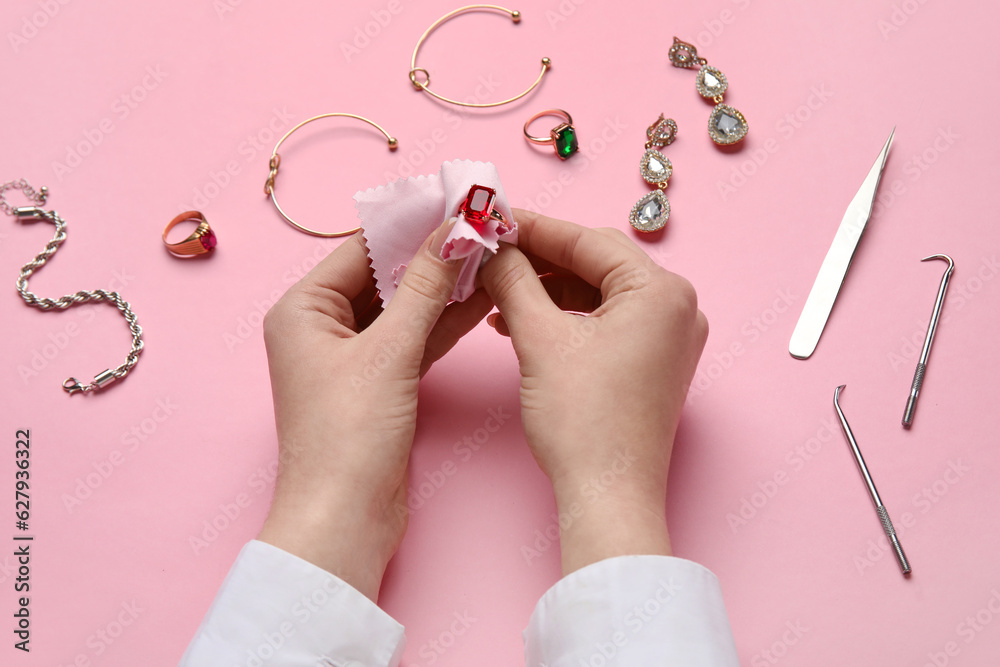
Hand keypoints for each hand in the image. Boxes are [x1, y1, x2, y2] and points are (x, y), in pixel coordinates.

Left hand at [257, 223, 491, 599]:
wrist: (345, 520)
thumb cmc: (345, 439)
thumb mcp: (390, 352)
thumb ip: (426, 287)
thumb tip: (454, 230)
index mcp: (302, 310)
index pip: (362, 247)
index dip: (411, 222)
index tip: (454, 198)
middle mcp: (321, 328)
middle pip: (385, 274)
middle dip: (432, 253)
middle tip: (480, 224)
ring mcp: (352, 357)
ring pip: (404, 307)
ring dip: (444, 285)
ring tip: (491, 253)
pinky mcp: (379, 383)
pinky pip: (414, 338)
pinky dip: (444, 321)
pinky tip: (480, 297)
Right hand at [479, 210, 707, 573]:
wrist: (608, 497)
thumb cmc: (585, 424)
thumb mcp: (540, 339)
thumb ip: (514, 282)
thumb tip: (494, 249)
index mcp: (661, 292)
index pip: (589, 241)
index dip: (534, 229)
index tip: (494, 219)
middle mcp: (675, 309)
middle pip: (596, 264)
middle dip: (539, 261)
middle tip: (492, 255)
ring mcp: (667, 338)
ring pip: (598, 293)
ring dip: (548, 290)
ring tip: (499, 294)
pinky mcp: (652, 363)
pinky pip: (605, 322)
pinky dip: (565, 318)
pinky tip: (523, 321)